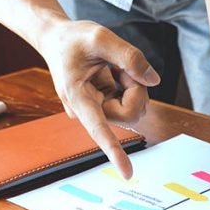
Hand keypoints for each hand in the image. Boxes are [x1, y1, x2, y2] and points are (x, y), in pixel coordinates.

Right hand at [37, 20, 160, 178]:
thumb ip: (129, 56)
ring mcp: (99, 110)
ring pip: (134, 109)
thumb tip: (153, 80)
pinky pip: (132, 102)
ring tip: (111, 68)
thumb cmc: (72, 39)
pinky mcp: (108, 106)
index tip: (127, 173)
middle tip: (119, 66)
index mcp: (78, 97)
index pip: (99, 129)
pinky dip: (130, 85)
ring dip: (133, 85)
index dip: (114, 151)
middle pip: (131, 113)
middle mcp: (88, 111)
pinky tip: (112, 73)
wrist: (57, 39)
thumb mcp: (99, 36)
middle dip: (135, 88)